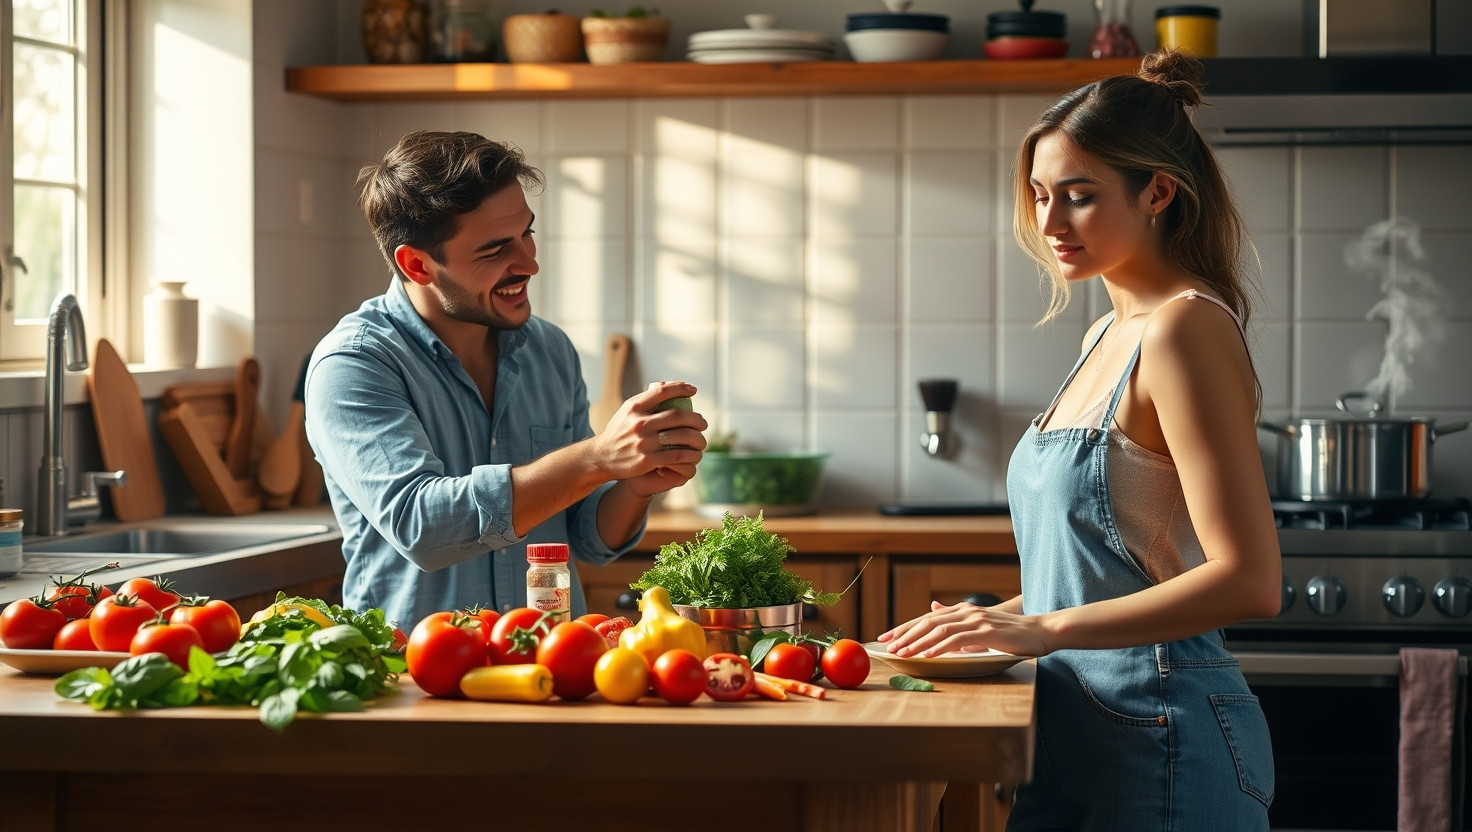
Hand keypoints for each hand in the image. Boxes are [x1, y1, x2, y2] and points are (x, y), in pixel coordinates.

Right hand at [596, 381, 707, 496]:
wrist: (602, 457)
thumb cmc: (619, 432)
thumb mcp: (627, 411)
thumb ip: (645, 399)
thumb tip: (664, 384)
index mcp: (634, 407)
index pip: (662, 391)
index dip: (680, 388)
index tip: (693, 390)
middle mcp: (639, 423)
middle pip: (677, 416)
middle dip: (696, 419)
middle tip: (703, 423)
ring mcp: (643, 442)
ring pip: (681, 437)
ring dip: (697, 438)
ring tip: (701, 441)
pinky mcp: (647, 460)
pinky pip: (677, 455)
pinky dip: (690, 455)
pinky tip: (695, 455)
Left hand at [877, 600, 1049, 658]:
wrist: (1040, 629)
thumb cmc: (1011, 632)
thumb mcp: (980, 625)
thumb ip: (958, 622)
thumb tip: (935, 612)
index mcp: (963, 611)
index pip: (927, 618)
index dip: (905, 627)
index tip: (887, 637)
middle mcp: (966, 612)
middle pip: (927, 621)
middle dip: (905, 634)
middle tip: (888, 647)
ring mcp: (976, 620)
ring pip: (938, 629)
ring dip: (918, 642)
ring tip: (902, 653)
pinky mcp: (986, 632)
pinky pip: (957, 639)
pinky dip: (939, 647)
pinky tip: (927, 655)